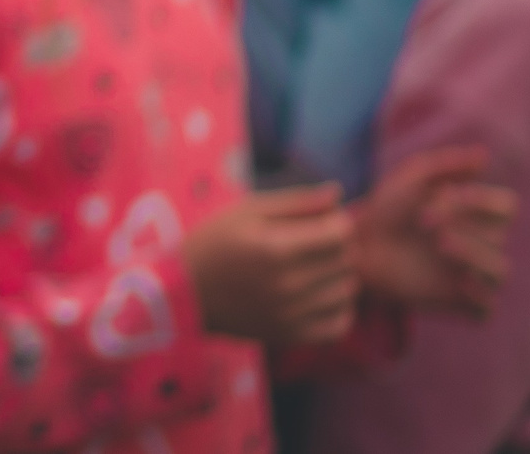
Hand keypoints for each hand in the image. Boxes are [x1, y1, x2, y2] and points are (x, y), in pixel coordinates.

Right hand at [186, 183, 357, 345]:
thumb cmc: (214, 243)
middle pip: (346, 260)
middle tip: (312, 242)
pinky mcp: (291, 336)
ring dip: (339, 276)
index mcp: (277, 248)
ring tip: (314, 267)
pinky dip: (339, 309)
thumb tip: (338, 193)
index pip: (341, 232)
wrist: (182, 294)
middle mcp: (288, 285)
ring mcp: (291, 315)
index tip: (318, 220)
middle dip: (337, 245)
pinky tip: (320, 296)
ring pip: (347, 291)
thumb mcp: (247, 211)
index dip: (336, 220)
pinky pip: (340, 325)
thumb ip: (295, 202)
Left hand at [352, 145, 514, 318]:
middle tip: (423, 219)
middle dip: (463, 224)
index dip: (484, 200)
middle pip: (499, 236)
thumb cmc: (387, 209)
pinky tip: (457, 283)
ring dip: (476, 256)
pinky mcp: (456, 301)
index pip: (507, 206)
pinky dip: (479, 297)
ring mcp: (470, 274)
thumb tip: (483, 156)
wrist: (357, 245)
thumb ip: (445, 164)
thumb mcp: (410, 178)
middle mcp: (480, 244)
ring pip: (500, 271)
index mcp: (476, 215)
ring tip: (442, 244)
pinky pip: (485, 308)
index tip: (447, 194)